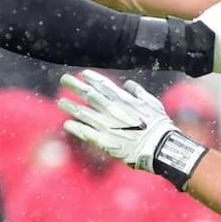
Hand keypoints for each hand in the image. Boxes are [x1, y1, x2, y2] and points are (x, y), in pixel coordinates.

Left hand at [59, 70, 208, 188]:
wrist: (159, 147)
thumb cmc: (159, 125)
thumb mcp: (152, 103)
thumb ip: (138, 92)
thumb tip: (128, 84)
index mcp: (124, 100)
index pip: (104, 85)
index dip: (92, 78)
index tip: (82, 74)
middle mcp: (112, 110)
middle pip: (89, 95)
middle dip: (76, 86)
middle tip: (64, 79)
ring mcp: (106, 125)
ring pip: (84, 113)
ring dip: (71, 106)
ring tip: (61, 102)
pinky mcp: (104, 141)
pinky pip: (86, 133)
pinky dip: (76, 128)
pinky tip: (67, 124)